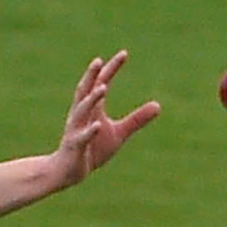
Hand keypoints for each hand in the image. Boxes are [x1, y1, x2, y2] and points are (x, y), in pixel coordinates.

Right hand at [54, 51, 161, 186]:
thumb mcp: (118, 134)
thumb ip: (136, 120)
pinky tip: (97, 125)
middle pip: (85, 91)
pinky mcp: (75, 147)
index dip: (111, 69)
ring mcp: (76, 130)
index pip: (101, 83)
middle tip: (98, 61)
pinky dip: (89, 131)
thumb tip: (158, 105)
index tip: (124, 54)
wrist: (68, 172)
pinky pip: (82, 137)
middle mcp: (81, 115)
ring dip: (92, 99)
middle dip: (91, 76)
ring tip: (103, 87)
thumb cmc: (92, 150)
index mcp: (92, 109)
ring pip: (82, 111)